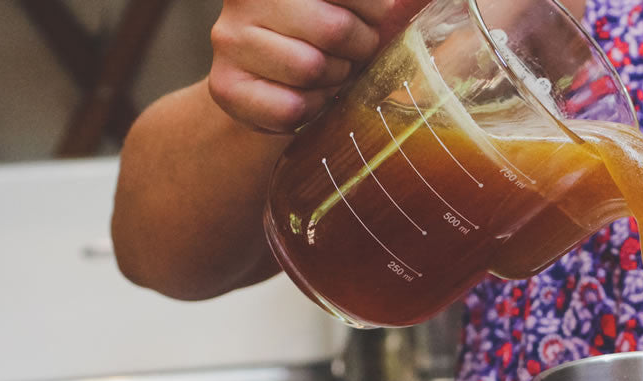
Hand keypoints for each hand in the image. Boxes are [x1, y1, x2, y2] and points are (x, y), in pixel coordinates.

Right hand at [208, 0, 398, 132]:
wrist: (264, 83)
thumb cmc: (317, 37)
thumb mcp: (346, 8)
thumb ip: (375, 5)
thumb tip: (417, 0)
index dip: (374, 10)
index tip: (373, 18)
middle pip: (333, 28)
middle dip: (358, 48)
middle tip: (354, 53)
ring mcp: (230, 40)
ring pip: (310, 68)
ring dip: (334, 80)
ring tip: (329, 74)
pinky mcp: (226, 86)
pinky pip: (290, 107)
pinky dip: (311, 108)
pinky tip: (307, 97)